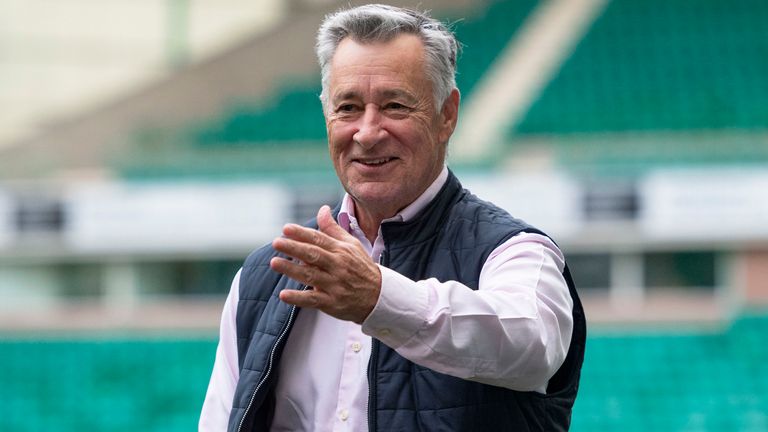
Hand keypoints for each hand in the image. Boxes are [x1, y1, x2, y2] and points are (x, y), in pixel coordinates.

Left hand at [270, 205, 381, 323]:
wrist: (379, 296)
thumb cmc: (361, 267)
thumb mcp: (351, 245)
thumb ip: (333, 228)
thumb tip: (322, 209)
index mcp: (341, 251)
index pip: (319, 239)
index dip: (302, 234)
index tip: (286, 228)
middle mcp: (338, 266)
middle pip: (313, 255)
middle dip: (294, 248)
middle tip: (277, 242)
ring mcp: (335, 285)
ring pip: (311, 276)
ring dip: (292, 269)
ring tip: (274, 262)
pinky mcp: (332, 302)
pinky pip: (313, 300)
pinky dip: (298, 298)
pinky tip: (283, 294)